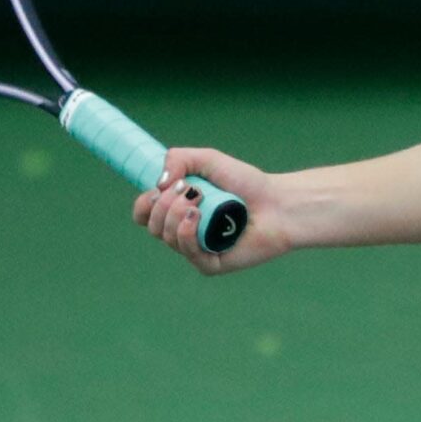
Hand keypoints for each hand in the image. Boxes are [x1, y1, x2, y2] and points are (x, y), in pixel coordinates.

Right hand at [132, 146, 290, 275]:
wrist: (277, 203)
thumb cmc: (246, 183)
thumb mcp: (208, 160)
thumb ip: (178, 158)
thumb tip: (157, 184)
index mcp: (178, 209)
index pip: (143, 214)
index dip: (144, 203)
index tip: (162, 188)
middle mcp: (184, 231)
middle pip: (151, 225)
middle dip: (164, 204)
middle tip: (191, 190)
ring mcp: (196, 249)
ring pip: (165, 237)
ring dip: (177, 213)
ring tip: (201, 201)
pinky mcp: (211, 263)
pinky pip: (187, 252)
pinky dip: (186, 233)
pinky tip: (197, 218)